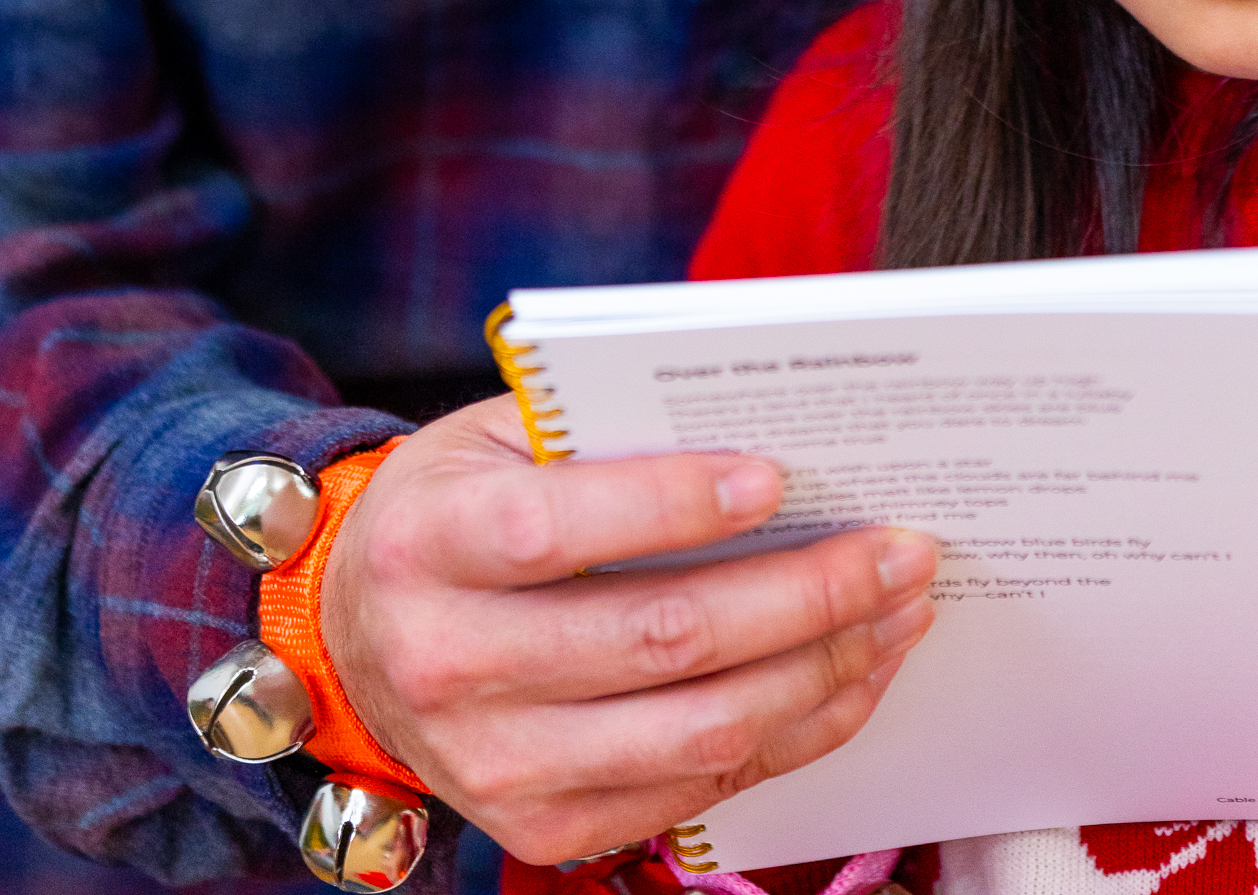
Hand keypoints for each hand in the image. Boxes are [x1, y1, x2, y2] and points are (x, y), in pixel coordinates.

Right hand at [319, 395, 937, 863]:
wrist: (357, 641)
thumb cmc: (457, 510)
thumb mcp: (493, 440)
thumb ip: (602, 432)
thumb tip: (766, 426)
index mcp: (429, 544)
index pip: (559, 528)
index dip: (673, 503)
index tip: (778, 475)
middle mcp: (450, 666)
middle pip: (658, 639)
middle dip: (804, 593)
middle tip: (901, 548)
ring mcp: (498, 767)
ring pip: (698, 730)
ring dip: (823, 670)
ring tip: (900, 611)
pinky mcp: (545, 831)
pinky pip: (700, 790)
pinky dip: (795, 732)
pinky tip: (851, 673)